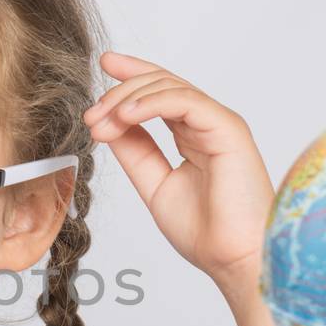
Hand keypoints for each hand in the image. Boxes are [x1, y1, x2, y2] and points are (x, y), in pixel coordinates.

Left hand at [83, 51, 275, 303]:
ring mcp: (218, 124)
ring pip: (170, 87)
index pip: (160, 95)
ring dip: (128, 98)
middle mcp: (207, 125)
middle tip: (91, 115)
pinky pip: (185, 101)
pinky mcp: (228, 128)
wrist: (234, 259)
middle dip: (120, 91)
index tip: (104, 67)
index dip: (131, 78)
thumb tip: (109, 125)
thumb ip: (136, 153)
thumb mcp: (155, 184)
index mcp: (194, 137)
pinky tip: (125, 116)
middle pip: (161, 84)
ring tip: (101, 119)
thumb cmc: (206, 232)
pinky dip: (151, 103)